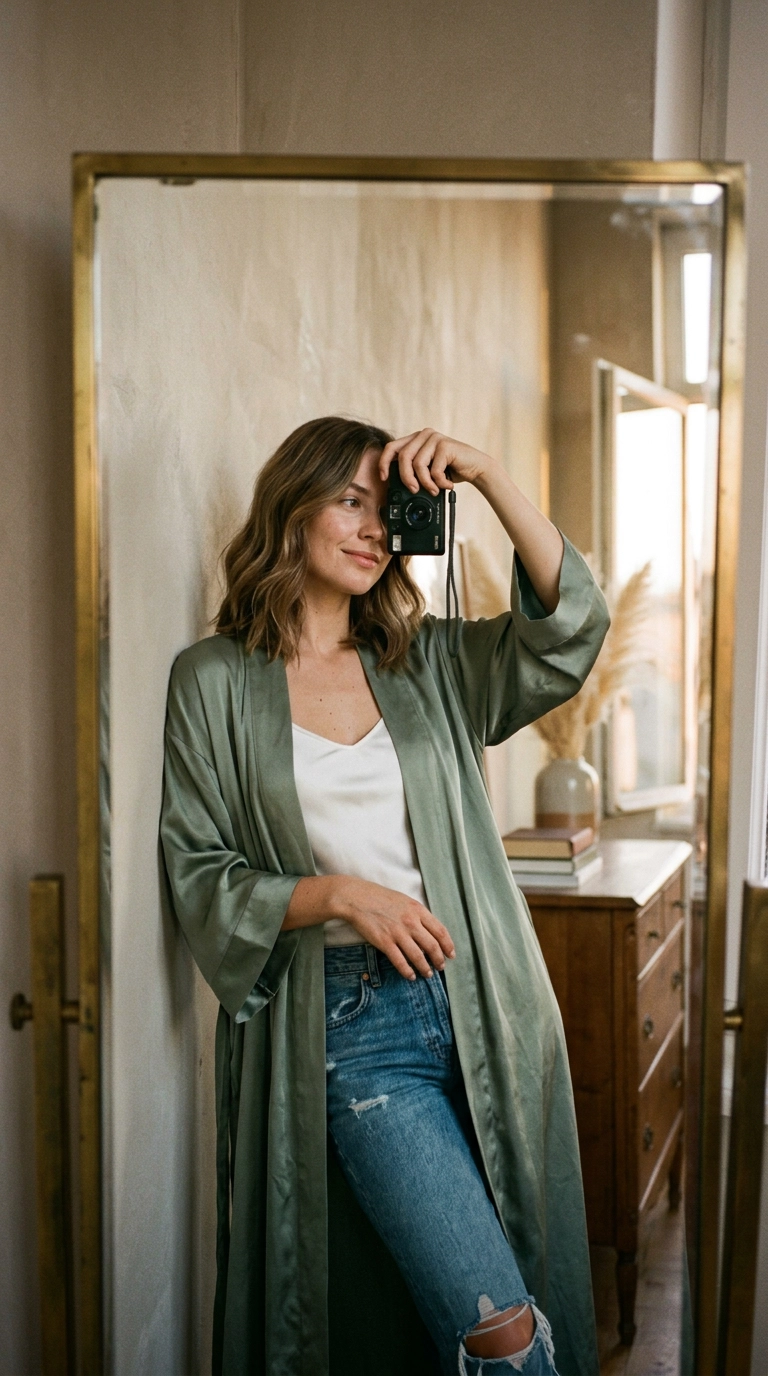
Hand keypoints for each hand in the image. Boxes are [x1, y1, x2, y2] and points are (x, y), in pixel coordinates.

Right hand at [335, 876, 455, 980]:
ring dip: (425, 968)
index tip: (451, 954)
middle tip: (440, 967)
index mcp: (418, 910)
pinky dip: (407, 971)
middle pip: (432, 946)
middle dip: (439, 959)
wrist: (357, 898)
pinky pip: (400, 961)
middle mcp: (411, 922)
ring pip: (418, 956)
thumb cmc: (380, 898)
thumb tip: (429, 930)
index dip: (448, 945)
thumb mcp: (405, 901)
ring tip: (428, 974)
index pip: (440, 931)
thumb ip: (417, 914)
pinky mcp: (384, 942)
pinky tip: (410, 976)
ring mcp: (398, 933)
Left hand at [378, 428, 497, 496]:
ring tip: (435, 490)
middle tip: (415, 490)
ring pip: (417, 464)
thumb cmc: (451, 471)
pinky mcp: (444, 445)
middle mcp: (423, 435)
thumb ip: (412, 470)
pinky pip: (433, 469)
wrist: (476, 469)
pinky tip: (447, 485)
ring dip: (425, 483)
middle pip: (403, 457)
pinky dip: (439, 482)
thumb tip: (392, 482)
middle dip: (406, 478)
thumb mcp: (427, 470)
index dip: (384, 463)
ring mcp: (434, 438)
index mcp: (415, 439)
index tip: (384, 478)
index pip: (391, 447)